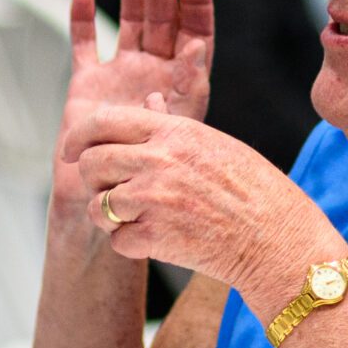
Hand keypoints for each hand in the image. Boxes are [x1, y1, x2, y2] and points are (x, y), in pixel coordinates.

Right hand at [56, 0, 213, 203]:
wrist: (104, 209)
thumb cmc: (149, 183)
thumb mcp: (176, 134)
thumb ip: (185, 92)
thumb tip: (198, 50)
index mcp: (184, 85)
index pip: (195, 32)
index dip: (196, 0)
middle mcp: (155, 73)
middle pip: (162, 20)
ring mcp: (121, 75)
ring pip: (128, 23)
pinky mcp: (88, 83)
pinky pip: (85, 44)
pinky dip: (81, 18)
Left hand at [63, 95, 338, 295]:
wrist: (278, 240)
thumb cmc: (253, 191)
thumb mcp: (215, 144)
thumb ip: (172, 124)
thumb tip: (146, 102)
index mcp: (173, 132)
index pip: (104, 121)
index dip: (78, 138)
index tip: (70, 152)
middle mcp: (158, 161)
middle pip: (91, 164)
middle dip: (95, 181)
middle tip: (113, 193)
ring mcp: (154, 200)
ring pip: (97, 206)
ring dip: (110, 218)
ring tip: (138, 221)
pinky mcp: (154, 238)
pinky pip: (117, 241)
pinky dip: (131, 246)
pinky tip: (157, 242)